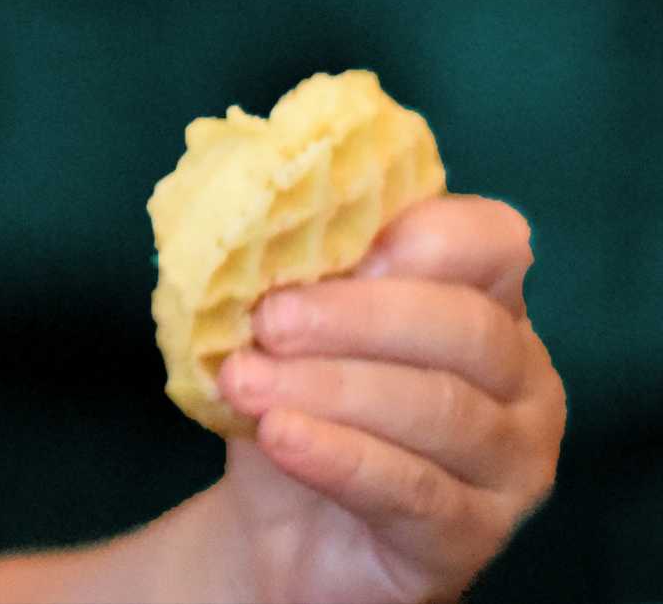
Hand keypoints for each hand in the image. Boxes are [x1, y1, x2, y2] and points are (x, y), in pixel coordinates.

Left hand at [203, 194, 564, 602]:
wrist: (286, 533)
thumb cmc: (301, 404)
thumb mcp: (294, 331)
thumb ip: (302, 279)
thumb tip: (256, 229)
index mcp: (485, 303)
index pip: (490, 241)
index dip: (424, 234)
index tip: (330, 241)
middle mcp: (521, 380)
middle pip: (467, 329)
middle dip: (358, 317)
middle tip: (268, 321)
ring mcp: (513, 464)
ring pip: (443, 411)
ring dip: (332, 389)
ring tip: (245, 383)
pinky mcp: (476, 536)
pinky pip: (416, 491)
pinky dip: (341, 456)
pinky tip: (280, 436)